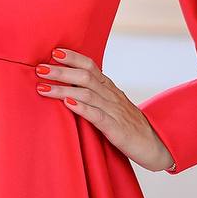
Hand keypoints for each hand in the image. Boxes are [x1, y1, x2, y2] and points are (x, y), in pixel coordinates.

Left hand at [34, 47, 175, 171]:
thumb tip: (68, 88)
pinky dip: (82, 108)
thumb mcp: (112, 107)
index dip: (74, 57)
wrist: (156, 145)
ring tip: (43, 87)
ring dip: (64, 89)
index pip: (92, 66)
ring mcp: (115, 112)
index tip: (54, 52)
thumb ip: (94, 96)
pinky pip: (98, 116)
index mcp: (110, 89)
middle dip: (61, 71)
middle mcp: (112, 96)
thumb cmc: (129, 126)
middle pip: (85, 77)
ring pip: (88, 94)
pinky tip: (67, 104)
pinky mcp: (116, 129)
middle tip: (39, 68)